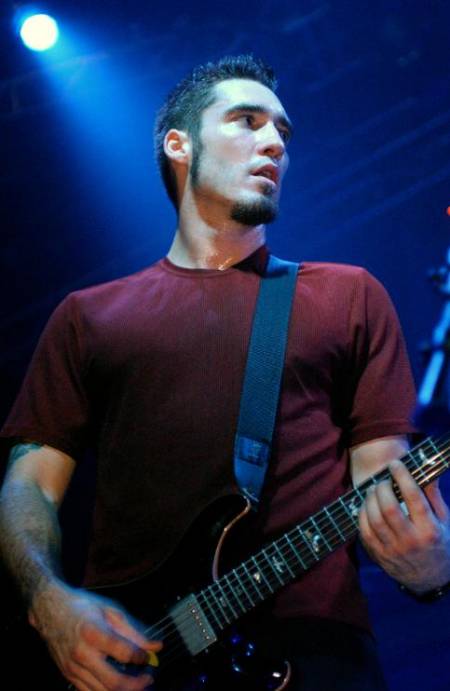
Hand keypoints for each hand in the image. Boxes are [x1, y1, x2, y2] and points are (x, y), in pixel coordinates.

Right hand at [28, 581, 161, 689]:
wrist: (49, 611)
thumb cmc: (82, 607)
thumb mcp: (110, 611)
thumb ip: (134, 631)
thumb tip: (156, 646)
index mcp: (94, 632)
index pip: (124, 653)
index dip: (141, 658)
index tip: (148, 656)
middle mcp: (82, 654)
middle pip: (114, 682)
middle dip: (137, 685)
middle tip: (149, 678)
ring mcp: (73, 668)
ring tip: (138, 685)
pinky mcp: (69, 676)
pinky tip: (119, 687)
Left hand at [358, 460, 449, 592]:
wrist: (432, 580)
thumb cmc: (440, 544)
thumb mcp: (445, 522)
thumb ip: (434, 496)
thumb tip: (427, 470)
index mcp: (430, 530)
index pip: (414, 498)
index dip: (402, 476)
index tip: (395, 463)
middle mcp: (411, 541)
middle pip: (389, 508)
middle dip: (382, 488)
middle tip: (383, 480)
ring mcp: (393, 550)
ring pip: (374, 519)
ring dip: (370, 499)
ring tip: (373, 490)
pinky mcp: (380, 556)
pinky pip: (364, 532)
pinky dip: (362, 515)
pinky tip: (367, 506)